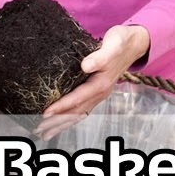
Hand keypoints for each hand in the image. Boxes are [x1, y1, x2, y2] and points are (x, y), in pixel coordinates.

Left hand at [37, 25, 150, 140]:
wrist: (134, 43)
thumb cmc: (121, 42)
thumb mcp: (112, 45)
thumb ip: (100, 57)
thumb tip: (85, 66)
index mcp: (101, 83)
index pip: (77, 98)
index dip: (61, 106)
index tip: (45, 113)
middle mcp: (100, 92)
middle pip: (76, 111)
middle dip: (58, 121)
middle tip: (40, 131)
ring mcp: (99, 93)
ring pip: (78, 113)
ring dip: (62, 123)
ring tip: (46, 133)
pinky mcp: (96, 91)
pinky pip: (82, 108)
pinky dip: (70, 117)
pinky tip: (61, 122)